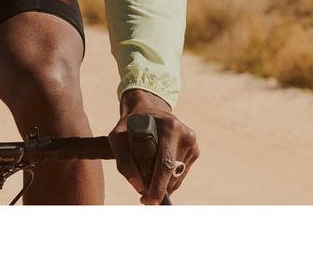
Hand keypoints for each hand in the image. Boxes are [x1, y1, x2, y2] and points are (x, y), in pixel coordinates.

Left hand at [109, 89, 198, 204]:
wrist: (146, 110)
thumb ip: (124, 162)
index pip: (165, 163)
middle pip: (173, 173)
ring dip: (163, 185)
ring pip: (178, 177)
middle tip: (144, 198)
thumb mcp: (118, 138)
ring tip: (147, 181)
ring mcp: (192, 143)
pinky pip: (181, 174)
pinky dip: (169, 180)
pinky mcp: (194, 150)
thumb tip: (139, 187)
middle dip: (158, 188)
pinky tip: (158, 174)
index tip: (150, 201)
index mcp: (169, 126)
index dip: (158, 185)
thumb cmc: (129, 125)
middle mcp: (185, 134)